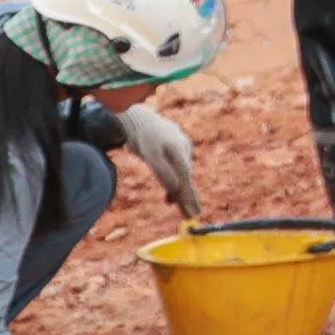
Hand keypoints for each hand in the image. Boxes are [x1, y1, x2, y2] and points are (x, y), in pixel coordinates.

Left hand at [117, 104, 202, 221]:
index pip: (186, 179)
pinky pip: (179, 168)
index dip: (189, 197)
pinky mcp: (177, 148)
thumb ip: (163, 172)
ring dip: (179, 189)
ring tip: (174, 205)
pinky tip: (171, 191)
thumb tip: (176, 188)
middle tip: (192, 215)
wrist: (140, 118)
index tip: (194, 213)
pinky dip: (176, 179)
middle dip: (188, 197)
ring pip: (182, 173)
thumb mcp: (150, 156)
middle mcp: (184, 150)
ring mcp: (182, 148)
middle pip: (186, 178)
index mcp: (179, 152)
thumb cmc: (144, 137)